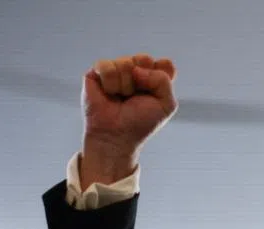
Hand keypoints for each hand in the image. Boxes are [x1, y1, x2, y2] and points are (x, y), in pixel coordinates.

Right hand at [80, 54, 177, 185]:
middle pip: (144, 58)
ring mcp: (116, 71)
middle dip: (142, 81)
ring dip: (125, 86)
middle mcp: (136, 71)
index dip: (160, 77)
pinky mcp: (97, 72)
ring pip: (125, 62)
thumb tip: (136, 69)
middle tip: (135, 98)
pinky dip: (109, 83)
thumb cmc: (141, 123)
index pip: (165, 64)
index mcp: (154, 78)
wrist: (116, 135)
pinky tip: (108, 94)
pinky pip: (106, 66)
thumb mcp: (166, 105)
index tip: (154, 96)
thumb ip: (163, 80)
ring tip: (121, 99)